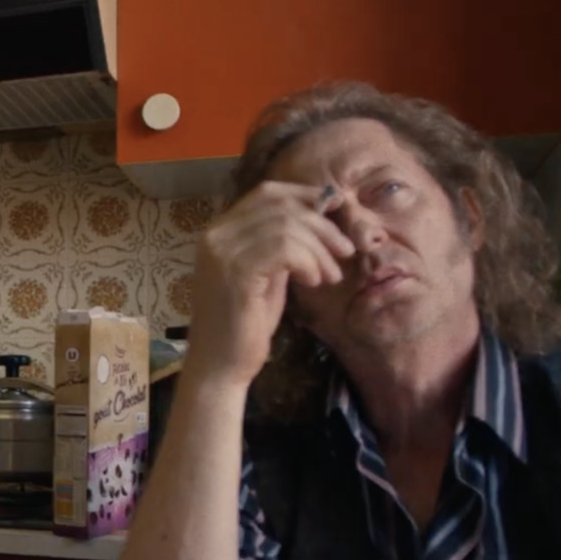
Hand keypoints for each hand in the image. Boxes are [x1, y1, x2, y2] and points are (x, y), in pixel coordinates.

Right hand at [187, 182, 355, 388]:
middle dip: (321, 224)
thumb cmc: (245, 325)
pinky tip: (314, 282)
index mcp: (218, 231)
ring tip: (329, 275)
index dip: (305, 195)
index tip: (335, 211)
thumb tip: (319, 213)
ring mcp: (222, 253)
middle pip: (280, 205)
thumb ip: (280, 244)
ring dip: (319, 249)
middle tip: (345, 250)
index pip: (267, 193)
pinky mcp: (236, 273)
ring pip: (287, 226)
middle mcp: (215, 235)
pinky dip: (309, 262)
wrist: (220, 366)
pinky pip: (285, 249)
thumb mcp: (266, 274)